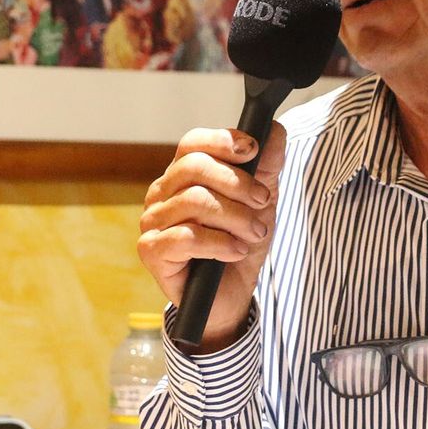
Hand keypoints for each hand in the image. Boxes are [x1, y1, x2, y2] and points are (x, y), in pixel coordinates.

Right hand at [138, 123, 285, 350]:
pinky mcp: (152, 251)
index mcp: (182, 176)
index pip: (193, 143)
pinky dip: (219, 243)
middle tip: (262, 202)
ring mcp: (153, 222)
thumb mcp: (261, 203)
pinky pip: (185, 237)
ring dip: (235, 218)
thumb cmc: (239, 245)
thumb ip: (266, 167)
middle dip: (237, 183)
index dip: (223, 141)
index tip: (253, 150)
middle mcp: (162, 194)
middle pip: (193, 167)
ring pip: (194, 202)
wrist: (232, 296)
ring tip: (253, 233)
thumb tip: (275, 132)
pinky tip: (234, 251)